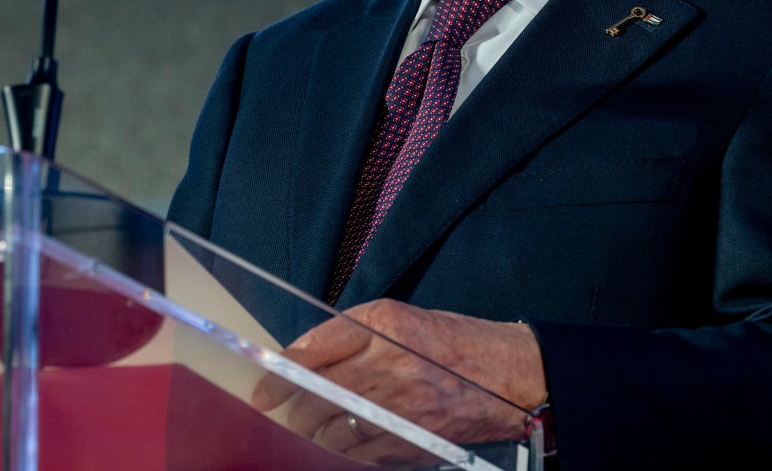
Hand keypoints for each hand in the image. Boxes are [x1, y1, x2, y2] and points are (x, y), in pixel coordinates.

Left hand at [251, 300, 545, 458]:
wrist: (507, 375)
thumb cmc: (449, 341)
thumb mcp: (397, 318)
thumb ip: (351, 333)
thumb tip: (305, 358)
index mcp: (384, 327)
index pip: (316, 350)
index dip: (282, 374)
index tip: (264, 390)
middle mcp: (390, 366)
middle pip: (319, 395)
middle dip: (293, 409)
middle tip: (282, 413)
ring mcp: (402, 408)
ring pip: (335, 429)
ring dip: (313, 433)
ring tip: (307, 429)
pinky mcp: (412, 440)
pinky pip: (362, 452)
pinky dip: (344, 450)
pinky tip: (338, 444)